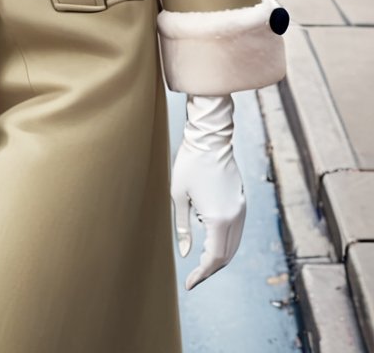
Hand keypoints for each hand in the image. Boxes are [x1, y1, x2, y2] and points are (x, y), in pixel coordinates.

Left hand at [170, 94, 245, 289]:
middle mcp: (235, 217)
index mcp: (218, 218)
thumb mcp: (179, 195)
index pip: (214, 258)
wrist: (210, 137)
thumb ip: (183, 227)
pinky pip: (236, 231)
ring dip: (219, 258)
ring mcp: (241, 209)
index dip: (202, 274)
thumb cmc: (190, 163)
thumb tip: (186, 253)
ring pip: (234, 245)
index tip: (189, 284)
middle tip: (194, 278)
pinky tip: (211, 244)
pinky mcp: (242, 201)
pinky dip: (225, 243)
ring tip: (201, 264)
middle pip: (226, 255)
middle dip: (210, 270)